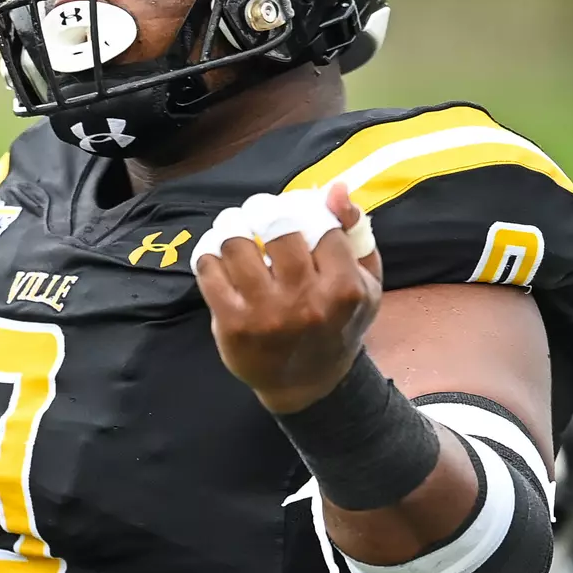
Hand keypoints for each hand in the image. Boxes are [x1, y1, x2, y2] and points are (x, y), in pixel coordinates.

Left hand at [193, 183, 382, 413]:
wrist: (307, 384)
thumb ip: (355, 233)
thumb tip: (336, 188)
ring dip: (233, 226)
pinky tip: (218, 253)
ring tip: (236, 227)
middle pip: (277, 227)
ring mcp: (265, 314)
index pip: (320, 224)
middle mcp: (305, 302)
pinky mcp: (232, 324)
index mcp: (344, 289)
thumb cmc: (337, 325)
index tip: (293, 211)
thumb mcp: (364, 283)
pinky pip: (209, 269)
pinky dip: (209, 253)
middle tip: (258, 212)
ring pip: (237, 243)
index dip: (303, 209)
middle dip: (264, 210)